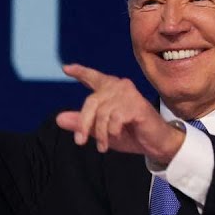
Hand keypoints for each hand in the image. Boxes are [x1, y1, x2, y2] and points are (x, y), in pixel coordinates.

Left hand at [56, 63, 184, 164]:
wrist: (155, 144)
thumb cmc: (129, 134)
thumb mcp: (100, 130)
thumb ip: (81, 123)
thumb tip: (58, 118)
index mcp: (110, 90)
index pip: (93, 78)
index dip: (80, 72)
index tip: (66, 68)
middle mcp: (119, 87)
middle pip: (91, 102)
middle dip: (83, 124)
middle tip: (80, 142)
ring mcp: (129, 95)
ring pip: (102, 113)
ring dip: (101, 133)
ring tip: (103, 146)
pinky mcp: (137, 105)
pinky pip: (115, 119)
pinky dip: (112, 131)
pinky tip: (117, 136)